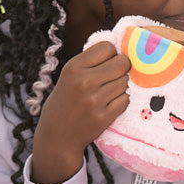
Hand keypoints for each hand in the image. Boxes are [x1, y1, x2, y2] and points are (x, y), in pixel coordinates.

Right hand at [31, 42, 130, 183]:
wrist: (57, 136)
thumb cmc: (66, 101)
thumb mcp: (69, 76)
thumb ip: (91, 62)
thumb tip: (122, 49)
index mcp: (74, 67)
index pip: (108, 47)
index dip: (111, 54)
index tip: (107, 63)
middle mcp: (84, 81)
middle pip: (122, 63)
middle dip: (121, 69)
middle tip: (113, 77)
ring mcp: (94, 100)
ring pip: (126, 82)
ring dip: (121, 87)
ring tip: (107, 93)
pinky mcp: (103, 116)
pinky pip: (126, 100)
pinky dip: (121, 102)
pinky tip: (109, 105)